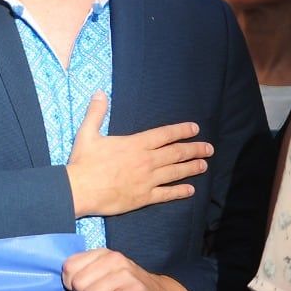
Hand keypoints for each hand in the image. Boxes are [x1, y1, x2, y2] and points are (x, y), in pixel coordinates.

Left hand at [63, 249, 187, 290]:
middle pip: (78, 283)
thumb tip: (66, 282)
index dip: (69, 283)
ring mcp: (126, 275)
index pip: (69, 266)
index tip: (80, 289)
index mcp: (103, 253)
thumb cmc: (125, 285)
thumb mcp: (105, 271)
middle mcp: (115, 259)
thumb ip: (85, 270)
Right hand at [66, 92, 210, 216]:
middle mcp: (146, 161)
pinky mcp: (144, 197)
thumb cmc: (84, 162)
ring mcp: (147, 180)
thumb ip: (96, 113)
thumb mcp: (87, 133)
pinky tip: (190, 190)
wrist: (80, 189)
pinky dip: (180, 192)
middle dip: (194, 149)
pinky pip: (167, 194)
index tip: (195, 129)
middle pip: (175, 153)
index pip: (164, 135)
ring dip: (191, 168)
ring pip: (175, 172)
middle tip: (209, 148)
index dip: (181, 131)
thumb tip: (100, 93)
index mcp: (135, 144)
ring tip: (204, 165)